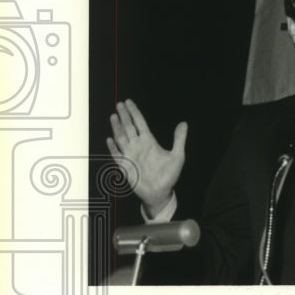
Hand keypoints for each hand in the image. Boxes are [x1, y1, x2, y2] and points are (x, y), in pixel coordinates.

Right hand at [106, 99, 186, 217]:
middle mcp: (138, 146)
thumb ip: (179, 139)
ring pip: (121, 138)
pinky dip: (113, 147)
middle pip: (129, 127)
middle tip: (119, 104)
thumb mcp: (178, 156)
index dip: (134, 113)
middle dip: (124, 116)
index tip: (128, 102)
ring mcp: (131, 155)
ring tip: (114, 116)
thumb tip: (184, 123)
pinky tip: (110, 139)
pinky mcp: (125, 166)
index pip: (140, 123)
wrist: (160, 192)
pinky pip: (117, 155)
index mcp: (149, 142)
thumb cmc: (169, 175)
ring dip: (117, 128)